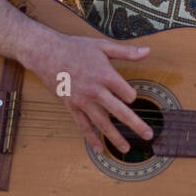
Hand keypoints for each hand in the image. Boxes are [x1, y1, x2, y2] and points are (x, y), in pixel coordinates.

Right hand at [28, 32, 153, 154]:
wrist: (47, 53)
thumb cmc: (76, 48)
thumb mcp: (103, 46)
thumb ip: (127, 52)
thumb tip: (148, 51)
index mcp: (106, 75)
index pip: (127, 93)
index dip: (131, 95)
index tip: (129, 95)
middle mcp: (96, 91)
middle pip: (119, 112)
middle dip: (136, 124)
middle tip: (148, 135)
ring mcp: (83, 101)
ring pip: (102, 123)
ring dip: (115, 137)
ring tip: (126, 149)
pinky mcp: (71, 106)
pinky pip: (83, 125)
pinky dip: (91, 138)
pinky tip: (99, 149)